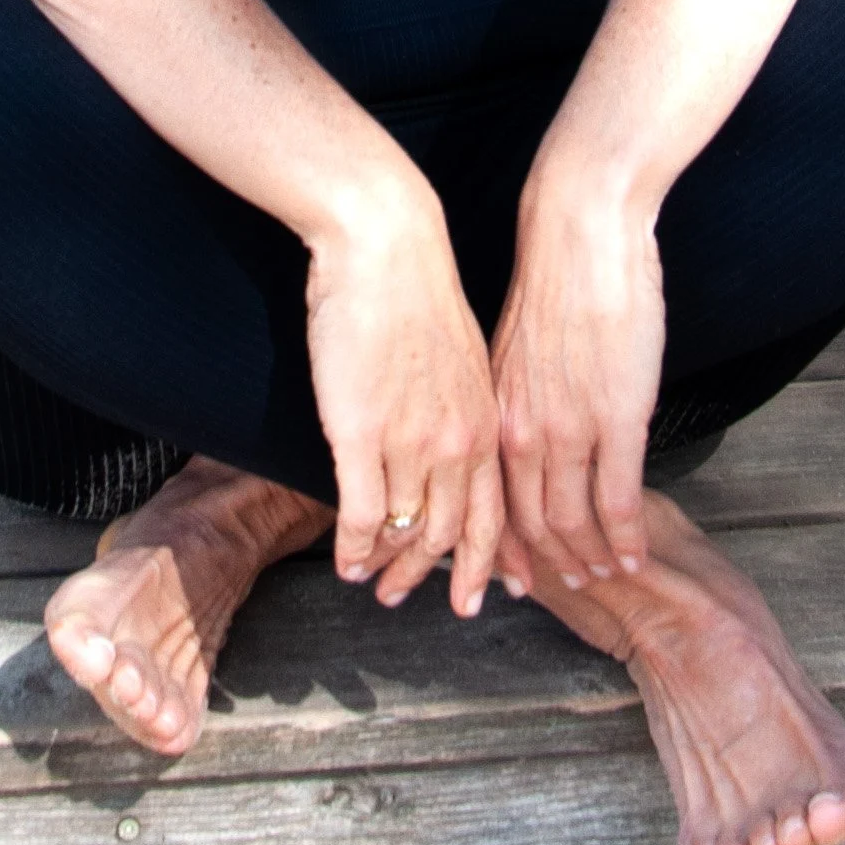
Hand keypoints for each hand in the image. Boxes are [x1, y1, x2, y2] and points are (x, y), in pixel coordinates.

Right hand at [306, 178, 504, 614]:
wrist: (385, 244)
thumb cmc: (414, 291)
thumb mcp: (461, 358)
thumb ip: (461, 406)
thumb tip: (449, 440)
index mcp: (487, 422)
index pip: (497, 512)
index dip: (491, 560)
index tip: (485, 593)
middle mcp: (459, 441)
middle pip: (453, 534)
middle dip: (435, 577)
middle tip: (411, 599)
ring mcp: (411, 440)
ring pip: (408, 531)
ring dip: (391, 568)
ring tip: (375, 585)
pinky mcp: (360, 433)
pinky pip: (364, 513)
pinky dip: (356, 547)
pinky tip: (346, 562)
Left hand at [491, 163, 663, 590]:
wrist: (580, 228)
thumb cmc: (555, 277)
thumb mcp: (516, 348)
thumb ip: (520, 394)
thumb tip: (531, 422)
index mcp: (494, 412)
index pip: (489, 498)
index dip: (500, 544)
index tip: (509, 573)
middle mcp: (521, 429)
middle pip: (525, 522)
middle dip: (542, 565)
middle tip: (565, 589)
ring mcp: (569, 427)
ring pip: (572, 520)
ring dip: (588, 557)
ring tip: (603, 578)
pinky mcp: (617, 418)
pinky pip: (618, 500)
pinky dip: (625, 538)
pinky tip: (634, 556)